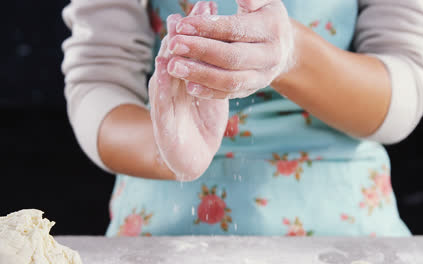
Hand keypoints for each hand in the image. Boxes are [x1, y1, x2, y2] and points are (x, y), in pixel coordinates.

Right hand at [149, 2, 228, 180]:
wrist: (192, 155)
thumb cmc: (203, 120)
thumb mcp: (212, 90)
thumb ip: (214, 68)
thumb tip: (227, 43)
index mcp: (185, 76)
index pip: (190, 48)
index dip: (198, 27)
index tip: (208, 5)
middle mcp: (172, 85)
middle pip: (175, 54)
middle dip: (183, 33)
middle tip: (191, 11)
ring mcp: (165, 102)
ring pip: (165, 74)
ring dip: (169, 54)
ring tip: (174, 34)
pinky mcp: (163, 122)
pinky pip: (161, 102)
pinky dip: (162, 85)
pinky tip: (164, 70)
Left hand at [166, 0, 294, 98]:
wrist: (283, 46)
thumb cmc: (265, 16)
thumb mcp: (264, 1)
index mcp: (271, 29)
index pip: (236, 30)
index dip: (208, 28)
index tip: (182, 26)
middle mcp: (270, 56)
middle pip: (232, 57)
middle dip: (200, 51)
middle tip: (173, 46)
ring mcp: (262, 76)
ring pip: (230, 80)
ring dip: (200, 75)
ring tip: (174, 67)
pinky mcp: (252, 90)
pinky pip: (230, 94)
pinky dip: (209, 92)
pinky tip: (188, 86)